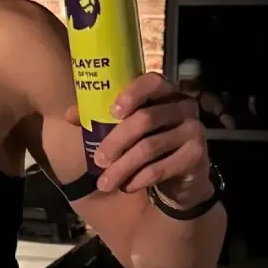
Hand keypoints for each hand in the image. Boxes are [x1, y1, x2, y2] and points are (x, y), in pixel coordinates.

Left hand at [65, 72, 209, 198]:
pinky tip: (126, 186)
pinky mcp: (198, 154)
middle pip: (145, 119)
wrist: (179, 173)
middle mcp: (183, 105)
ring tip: (104, 183)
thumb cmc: (146, 141)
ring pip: (151, 146)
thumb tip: (70, 115)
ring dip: (123, 166)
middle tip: (97, 160)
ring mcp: (194, 129)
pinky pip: (163, 167)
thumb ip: (98, 117)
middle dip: (116, 141)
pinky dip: (140, 178)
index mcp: (164, 92)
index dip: (132, 94)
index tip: (112, 111)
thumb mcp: (123, 127)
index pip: (152, 82)